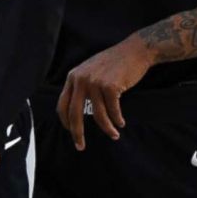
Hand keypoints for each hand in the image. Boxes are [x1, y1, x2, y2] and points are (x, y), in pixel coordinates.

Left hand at [57, 33, 153, 149]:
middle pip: (74, 113)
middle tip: (80, 147)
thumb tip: (76, 111)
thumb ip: (81, 86)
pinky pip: (113, 111)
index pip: (62, 104)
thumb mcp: (90, 71)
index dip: (65, 121)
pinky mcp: (110, 86)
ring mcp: (95, 82)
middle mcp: (80, 79)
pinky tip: (121, 123)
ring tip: (114, 135)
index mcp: (73, 77)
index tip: (70, 133)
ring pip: (97, 115)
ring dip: (106, 128)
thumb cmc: (114, 64)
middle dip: (77, 133)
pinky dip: (117, 120)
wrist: (134, 51)